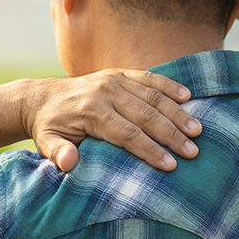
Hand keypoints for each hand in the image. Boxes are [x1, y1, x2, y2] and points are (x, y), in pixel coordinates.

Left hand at [22, 69, 201, 171]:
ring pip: (152, 96)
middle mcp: (105, 91)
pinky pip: (148, 77)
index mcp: (90, 111)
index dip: (150, 150)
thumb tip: (69, 163)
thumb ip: (57, 153)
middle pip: (145, 115)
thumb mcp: (46, 142)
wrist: (41, 98)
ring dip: (176, 113)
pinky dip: (168, 86)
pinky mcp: (118, 73)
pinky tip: (187, 96)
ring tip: (197, 130)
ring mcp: (113, 79)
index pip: (127, 134)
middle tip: (193, 151)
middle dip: (171, 134)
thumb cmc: (49, 126)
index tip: (170, 165)